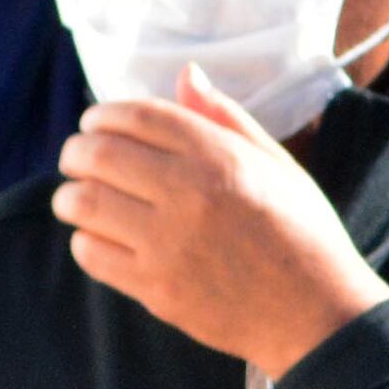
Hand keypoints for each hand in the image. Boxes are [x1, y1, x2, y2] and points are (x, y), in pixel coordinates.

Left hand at [50, 69, 388, 380]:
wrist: (318, 314)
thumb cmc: (302, 234)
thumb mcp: (277, 164)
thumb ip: (226, 118)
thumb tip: (185, 74)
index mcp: (219, 156)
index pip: (137, 115)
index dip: (104, 113)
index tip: (95, 122)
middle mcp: (189, 193)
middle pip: (99, 154)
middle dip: (76, 150)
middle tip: (76, 157)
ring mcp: (169, 243)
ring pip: (85, 202)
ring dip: (69, 195)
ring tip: (76, 197)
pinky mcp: (157, 288)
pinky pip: (93, 253)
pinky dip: (84, 239)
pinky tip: (96, 237)